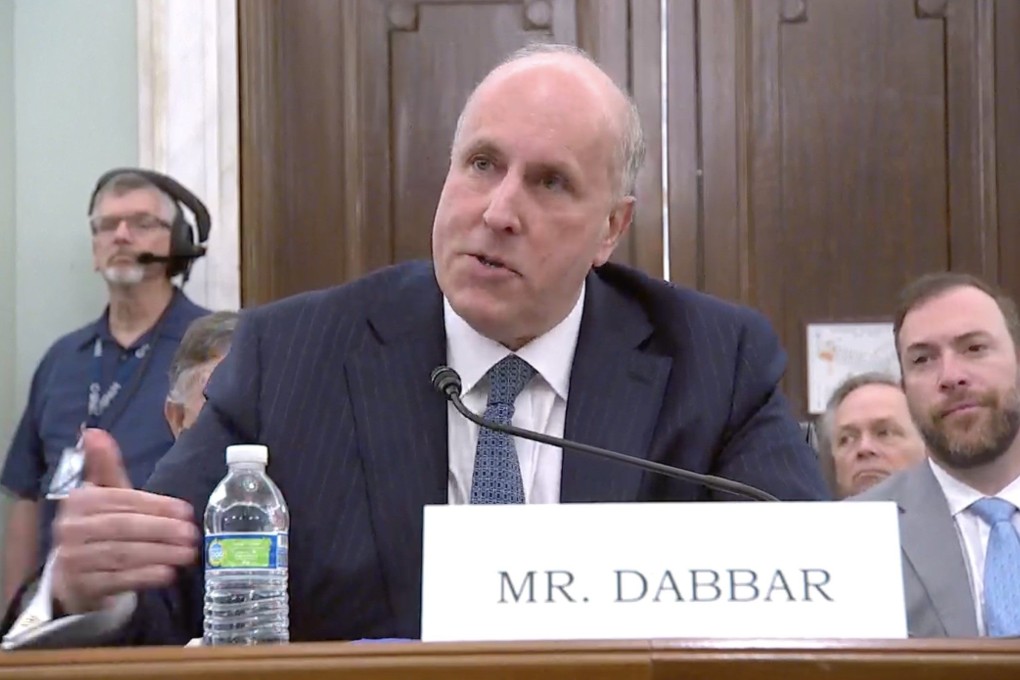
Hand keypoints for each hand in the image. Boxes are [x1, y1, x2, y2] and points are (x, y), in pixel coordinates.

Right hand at [51, 429, 198, 613]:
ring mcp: (74, 560)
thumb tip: (94, 432)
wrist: (73, 574)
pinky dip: (144, 576)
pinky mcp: (83, 586)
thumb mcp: (104, 495)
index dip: (156, 505)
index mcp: (79, 501)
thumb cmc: (98, 527)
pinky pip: (117, 580)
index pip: (122, 500)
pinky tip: (168, 574)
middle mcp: (71, 529)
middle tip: (192, 534)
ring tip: (188, 554)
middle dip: (162, 530)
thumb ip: (105, 466)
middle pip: (123, 527)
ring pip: (123, 554)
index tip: (186, 511)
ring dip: (159, 553)